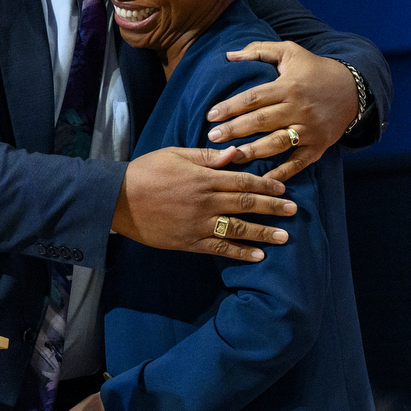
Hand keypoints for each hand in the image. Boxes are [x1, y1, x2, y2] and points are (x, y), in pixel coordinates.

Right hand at [112, 146, 295, 260]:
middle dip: (273, 207)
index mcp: (204, 177)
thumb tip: (235, 154)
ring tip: (283, 237)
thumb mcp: (175, 155)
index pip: (243, 180)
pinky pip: (219, 248)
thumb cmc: (145, 172)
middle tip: (293, 211)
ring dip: (263, 233)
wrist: (117, 200)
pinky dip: (239, 253)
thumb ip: (206, 156)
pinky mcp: (188, 242)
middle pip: (247, 203)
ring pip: (238, 228)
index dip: (266, 184)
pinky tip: (257, 256)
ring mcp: (198, 224)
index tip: (284, 188)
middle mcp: (206, 201)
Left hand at [205, 41, 359, 182]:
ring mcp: (309, 130)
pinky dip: (282, 172)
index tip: (211, 115)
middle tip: (212, 137)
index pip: (254, 97)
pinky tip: (264, 180)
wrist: (354, 89)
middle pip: (261, 121)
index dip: (231, 106)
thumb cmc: (314, 70)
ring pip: (277, 142)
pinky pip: (298, 162)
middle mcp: (298, 109)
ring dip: (253, 151)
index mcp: (288, 87)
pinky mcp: (317, 146)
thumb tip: (229, 55)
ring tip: (231, 156)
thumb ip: (259, 50)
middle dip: (235, 130)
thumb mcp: (290, 52)